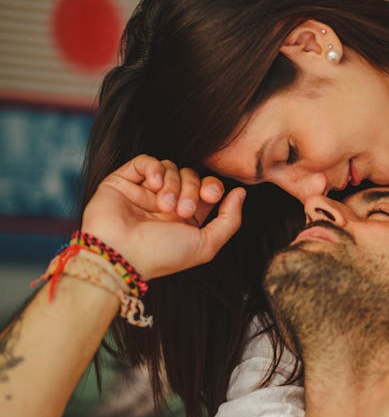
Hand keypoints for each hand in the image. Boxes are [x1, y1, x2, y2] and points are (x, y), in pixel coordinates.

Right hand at [81, 154, 245, 279]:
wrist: (120, 256)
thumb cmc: (162, 255)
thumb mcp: (206, 244)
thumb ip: (229, 220)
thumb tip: (240, 193)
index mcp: (186, 218)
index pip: (207, 189)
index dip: (213, 186)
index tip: (212, 195)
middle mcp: (166, 203)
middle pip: (191, 176)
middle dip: (193, 188)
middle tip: (183, 210)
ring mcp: (144, 191)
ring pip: (171, 168)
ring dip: (173, 185)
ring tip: (164, 206)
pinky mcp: (123, 181)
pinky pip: (146, 161)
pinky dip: (155, 169)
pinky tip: (154, 186)